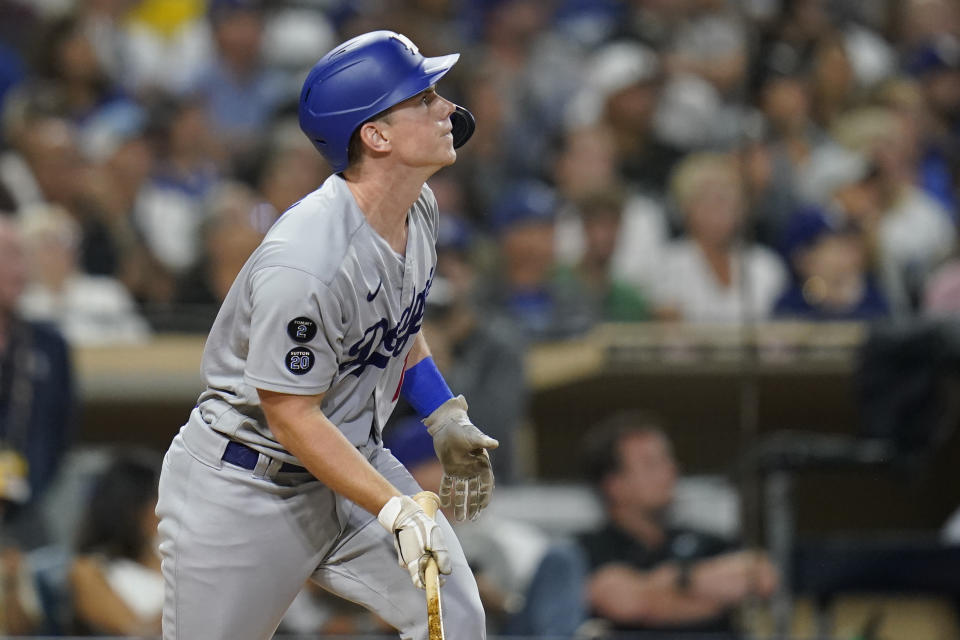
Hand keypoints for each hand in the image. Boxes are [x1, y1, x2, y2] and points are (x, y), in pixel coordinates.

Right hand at [378, 495, 450, 588]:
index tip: (443, 579)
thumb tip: (446, 572)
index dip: (433, 584)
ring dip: (428, 559)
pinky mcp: (404, 552)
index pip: (421, 583)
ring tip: (431, 544)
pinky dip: (422, 554)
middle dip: (432, 568)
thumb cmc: (421, 526)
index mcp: (413, 563)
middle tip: (439, 556)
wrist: (404, 514)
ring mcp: (404, 558)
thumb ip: (442, 557)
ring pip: (419, 565)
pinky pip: (415, 558)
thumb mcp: (436, 541)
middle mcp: (407, 563)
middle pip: (422, 573)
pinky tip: (424, 542)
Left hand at [423, 396, 498, 520]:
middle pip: (474, 492)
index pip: (485, 484)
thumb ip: (483, 441)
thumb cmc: (463, 428)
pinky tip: (443, 505)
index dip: (485, 496)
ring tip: (459, 519)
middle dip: (473, 506)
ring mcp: (461, 470)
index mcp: (482, 463)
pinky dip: (446, 494)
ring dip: (460, 505)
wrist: (447, 424)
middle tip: (471, 519)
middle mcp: (472, 469)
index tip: (482, 508)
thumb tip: (495, 443)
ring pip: (462, 491)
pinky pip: (447, 484)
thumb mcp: (473, 436)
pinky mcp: (449, 468)